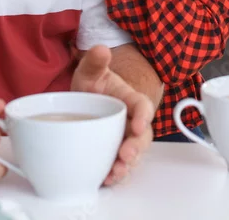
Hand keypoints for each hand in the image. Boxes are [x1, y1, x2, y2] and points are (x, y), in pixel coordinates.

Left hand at [71, 46, 154, 185]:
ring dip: (128, 165)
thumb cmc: (93, 86)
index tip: (138, 124)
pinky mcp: (114, 153)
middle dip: (136, 147)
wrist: (85, 101)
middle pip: (142, 136)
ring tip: (116, 172)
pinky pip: (121, 166)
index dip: (143, 115)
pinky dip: (116, 175)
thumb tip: (101, 49)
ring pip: (134, 154)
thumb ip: (95, 61)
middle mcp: (131, 122)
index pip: (143, 106)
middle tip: (126, 154)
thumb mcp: (90, 72)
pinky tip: (106, 180)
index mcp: (131, 100)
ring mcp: (124, 139)